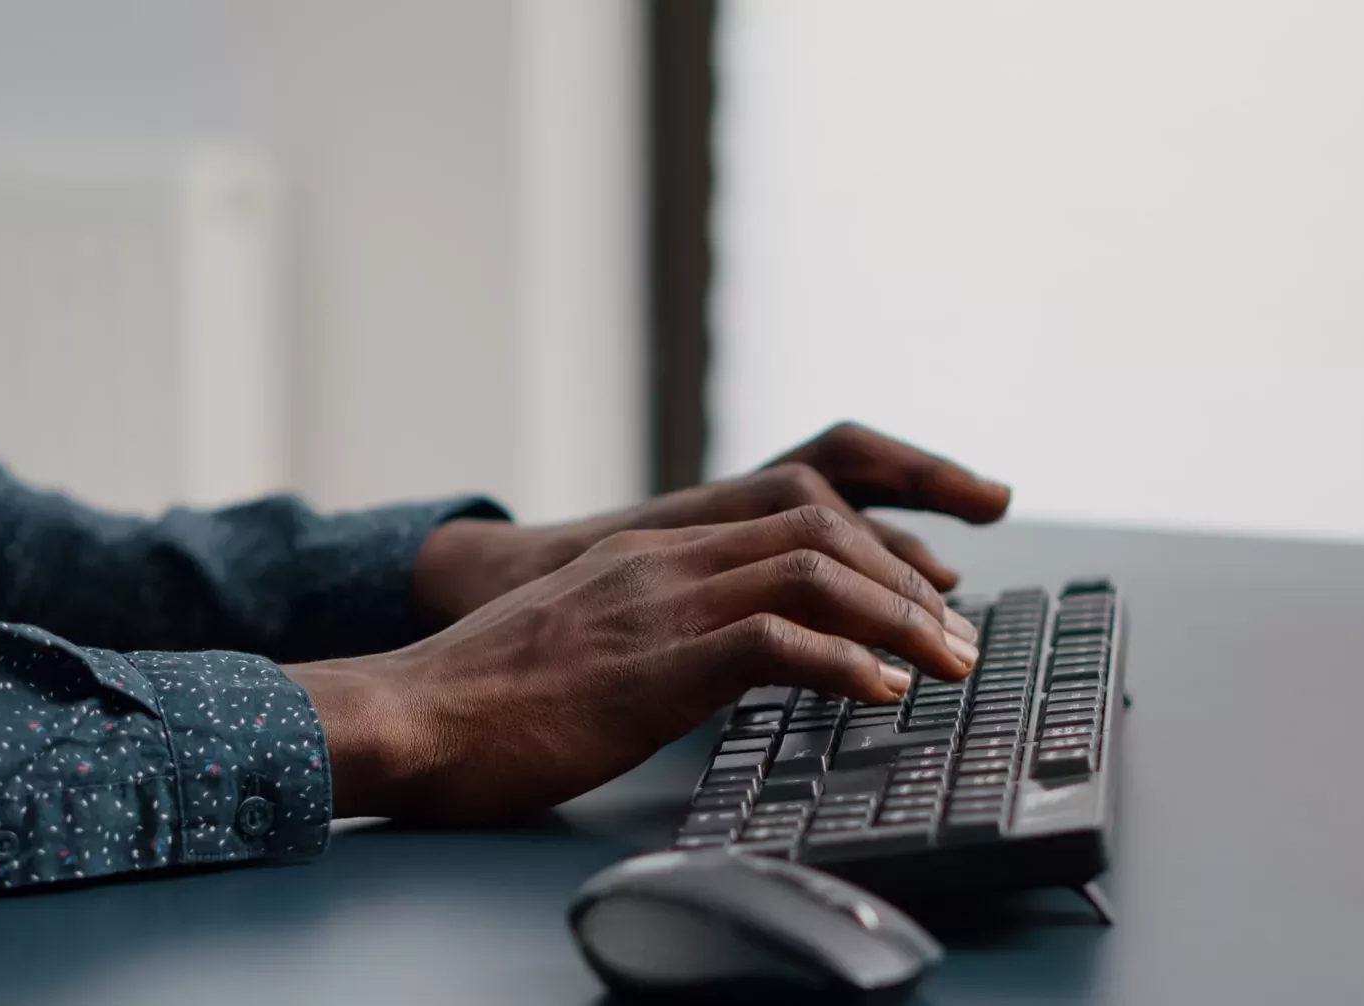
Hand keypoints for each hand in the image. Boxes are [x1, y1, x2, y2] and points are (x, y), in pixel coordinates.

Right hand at [293, 505, 980, 822]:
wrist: (408, 716)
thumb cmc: (476, 705)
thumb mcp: (574, 649)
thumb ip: (635, 638)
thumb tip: (688, 676)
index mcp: (643, 555)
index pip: (787, 518)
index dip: (868, 552)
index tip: (915, 603)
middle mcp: (660, 562)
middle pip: (820, 529)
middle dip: (905, 578)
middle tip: (955, 635)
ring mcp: (659, 605)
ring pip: (815, 574)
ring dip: (897, 617)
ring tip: (945, 662)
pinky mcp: (656, 663)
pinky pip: (776, 643)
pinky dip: (845, 662)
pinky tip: (881, 691)